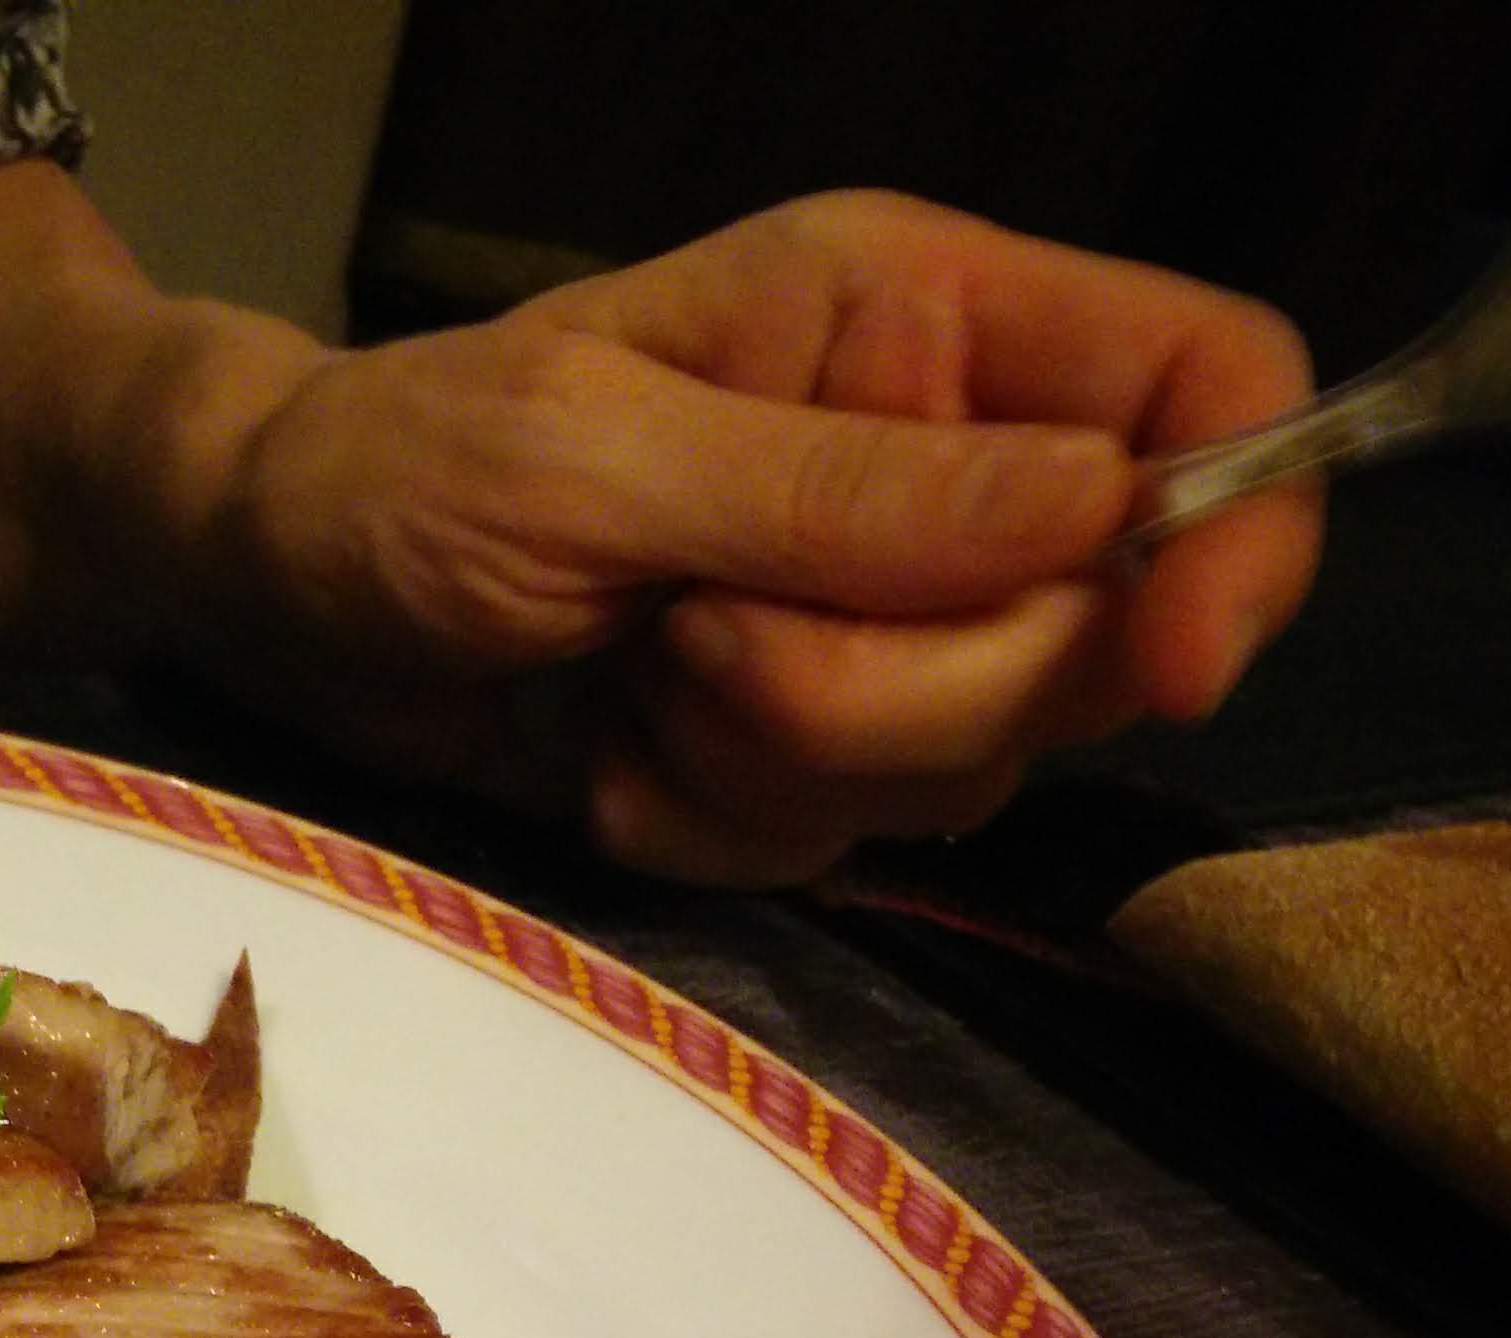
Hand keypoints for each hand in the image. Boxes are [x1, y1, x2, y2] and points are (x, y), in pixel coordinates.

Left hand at [205, 193, 1323, 882]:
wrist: (269, 588)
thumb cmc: (400, 468)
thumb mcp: (597, 460)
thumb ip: (851, 496)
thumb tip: (1112, 506)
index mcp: (925, 323)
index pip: (1214, 385)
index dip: (1242, 532)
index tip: (1161, 663)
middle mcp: (945, 470)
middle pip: (1105, 633)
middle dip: (903, 691)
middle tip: (697, 641)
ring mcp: (886, 622)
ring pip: (973, 764)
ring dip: (785, 760)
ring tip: (636, 673)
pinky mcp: (812, 752)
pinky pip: (844, 841)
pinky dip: (716, 824)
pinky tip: (614, 750)